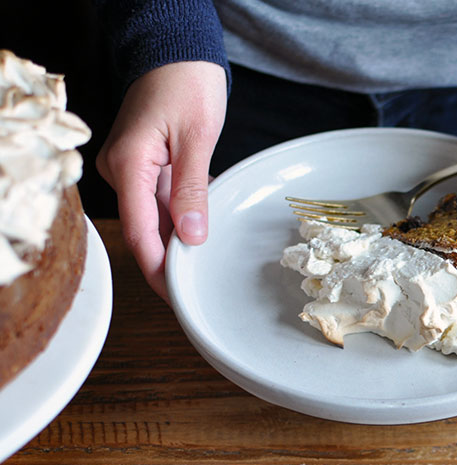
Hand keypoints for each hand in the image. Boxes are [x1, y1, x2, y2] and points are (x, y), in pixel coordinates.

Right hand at [97, 61, 227, 300]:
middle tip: (196, 286)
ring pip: (154, 218)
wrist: (178, 52)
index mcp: (129, 164)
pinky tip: (202, 226)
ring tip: (204, 262)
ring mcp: (132, 169)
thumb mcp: (196, 138)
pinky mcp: (145, 166)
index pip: (139, 231)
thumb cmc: (187, 82)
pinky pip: (161, 201)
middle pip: (144, 229)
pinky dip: (182, 215)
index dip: (157, 267)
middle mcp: (123, 170)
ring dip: (179, 238)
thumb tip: (191, 236)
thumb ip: (192, 190)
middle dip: (170, 259)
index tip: (176, 292)